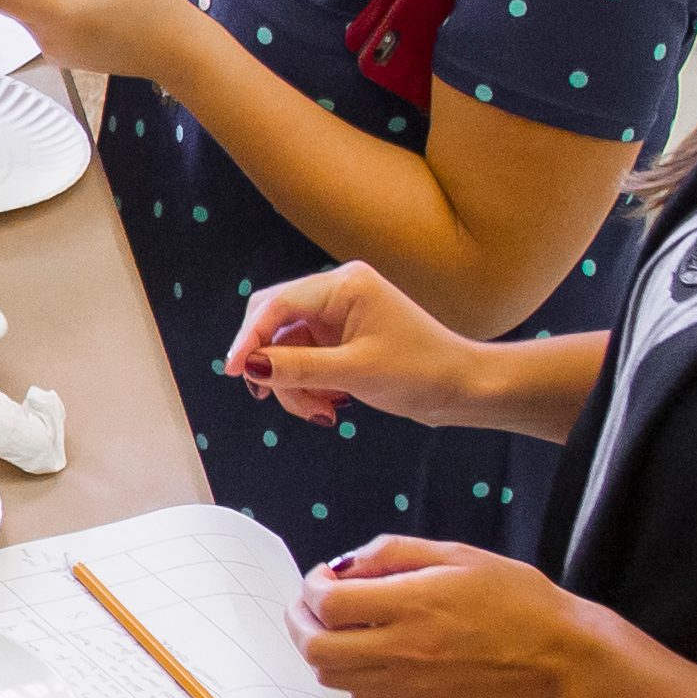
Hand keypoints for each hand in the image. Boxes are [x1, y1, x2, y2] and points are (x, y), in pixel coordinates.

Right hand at [223, 260, 491, 429]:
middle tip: (270, 399)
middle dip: (272, 365)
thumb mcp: (355, 372)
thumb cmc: (422, 371)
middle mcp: (338, 293)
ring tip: (318, 412)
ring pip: (287, 349)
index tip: (234, 371)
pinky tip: (327, 407)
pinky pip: (305, 361)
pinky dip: (308, 386)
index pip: (278, 304)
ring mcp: (339, 317)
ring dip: (293, 384)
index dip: (249, 338)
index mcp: (344, 285)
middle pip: (275, 324)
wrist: (463, 388)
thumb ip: (298, 368)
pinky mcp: (342, 340)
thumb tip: (250, 366)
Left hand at [295, 535, 611, 697]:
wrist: (560, 660)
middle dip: (300, 622)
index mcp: (412, 605)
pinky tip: (372, 652)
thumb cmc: (518, 601)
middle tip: (310, 605)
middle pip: (316, 648)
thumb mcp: (458, 556)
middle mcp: (403, 650)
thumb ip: (395, 553)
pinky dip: (352, 674)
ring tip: (340, 628)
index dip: (313, 587)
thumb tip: (347, 563)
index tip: (324, 577)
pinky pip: (364, 697)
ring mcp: (408, 687)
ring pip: (333, 678)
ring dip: (323, 649)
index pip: (327, 604)